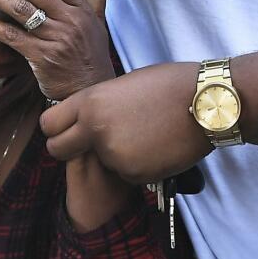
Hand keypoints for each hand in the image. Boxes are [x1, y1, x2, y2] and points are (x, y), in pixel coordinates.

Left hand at [41, 62, 212, 183]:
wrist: (208, 102)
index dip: (57, 129)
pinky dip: (137, 164)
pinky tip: (157, 146)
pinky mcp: (134, 174)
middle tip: (91, 144)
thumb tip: (84, 119)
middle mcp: (95, 130)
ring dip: (115, 155)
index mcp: (90, 102)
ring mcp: (115, 155)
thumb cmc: (171, 84)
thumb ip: (98, 104)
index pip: (48, 125)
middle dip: (70, 149)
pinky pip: (125, 173)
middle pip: (57, 151)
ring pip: (99, 162)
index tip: (68, 130)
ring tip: (145, 134)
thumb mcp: (124, 84)